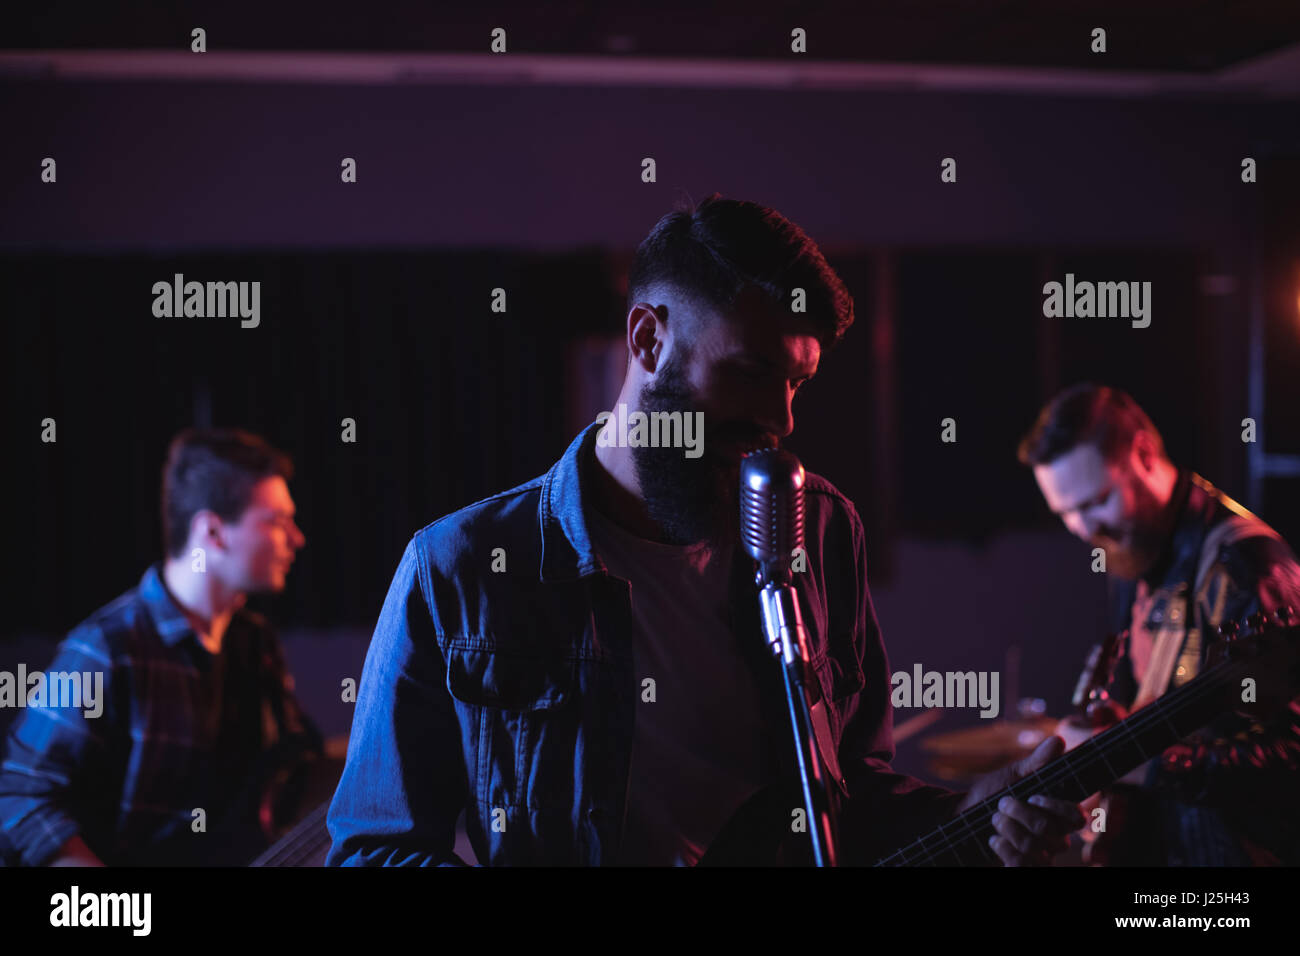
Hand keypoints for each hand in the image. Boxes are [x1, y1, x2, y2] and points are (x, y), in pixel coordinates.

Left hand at [957, 736, 1084, 865]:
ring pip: (1033, 848)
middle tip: (1002, 804)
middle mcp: (1054, 838)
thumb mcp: (1012, 776)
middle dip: (1019, 813)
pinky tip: (994, 840)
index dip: (1057, 807)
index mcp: (1056, 814)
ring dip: (1007, 829)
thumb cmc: (992, 795)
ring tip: (994, 821)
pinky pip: (1021, 865)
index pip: (1076, 816)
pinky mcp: (1023, 868)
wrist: (963, 819)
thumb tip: (1058, 741)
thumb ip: (1036, 763)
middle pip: (1049, 830)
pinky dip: (1002, 849)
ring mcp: (1040, 857)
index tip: (1033, 796)